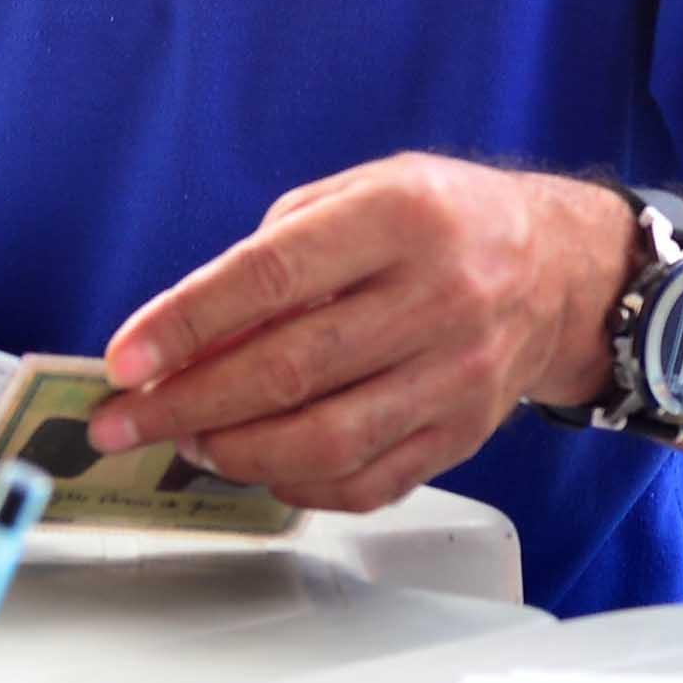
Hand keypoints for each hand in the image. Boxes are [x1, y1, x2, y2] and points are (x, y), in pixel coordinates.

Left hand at [89, 155, 627, 512]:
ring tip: (185, 442)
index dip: (187, 323)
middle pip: (289, 370)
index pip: (271, 277)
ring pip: (324, 440)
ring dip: (233, 452)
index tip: (124, 360)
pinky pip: (365, 482)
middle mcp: (436, 297)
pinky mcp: (463, 434)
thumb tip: (188, 340)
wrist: (560, 270)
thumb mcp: (355, 196)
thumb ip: (272, 257)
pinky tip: (257, 465)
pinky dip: (295, 486)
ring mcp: (456, 374)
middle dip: (186, 404)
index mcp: (398, 218)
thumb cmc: (438, 224)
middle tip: (121, 422)